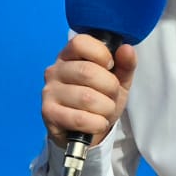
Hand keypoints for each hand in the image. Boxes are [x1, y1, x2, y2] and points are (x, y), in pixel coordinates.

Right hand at [41, 34, 137, 148]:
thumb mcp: (117, 81)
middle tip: (111, 96)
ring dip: (105, 108)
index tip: (110, 67)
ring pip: (86, 98)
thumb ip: (125, 64)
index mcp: (69, 56)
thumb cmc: (100, 100)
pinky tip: (97, 123)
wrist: (86, 132)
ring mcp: (49, 92)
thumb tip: (127, 49)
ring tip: (104, 112)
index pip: (81, 43)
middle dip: (110, 87)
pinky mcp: (49, 113)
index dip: (102, 54)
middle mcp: (55, 71)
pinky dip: (97, 124)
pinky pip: (80, 119)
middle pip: (87, 71)